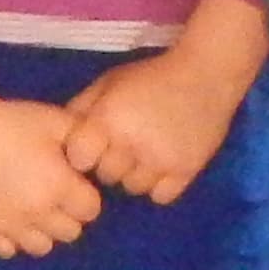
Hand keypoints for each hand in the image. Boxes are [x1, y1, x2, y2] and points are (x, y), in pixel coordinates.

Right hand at [0, 87, 104, 258]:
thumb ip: (86, 142)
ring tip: (33, 210)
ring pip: (41, 247)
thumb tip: (95, 165)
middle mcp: (37, 213)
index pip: (91, 210)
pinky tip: (10, 218)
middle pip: (71, 233)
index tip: (74, 184)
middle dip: (68, 215)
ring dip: (42, 231)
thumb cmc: (11, 120)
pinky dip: (12, 239)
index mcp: (59, 186)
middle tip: (54, 195)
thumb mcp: (58, 120)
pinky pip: (7, 250)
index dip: (85, 196)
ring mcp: (8, 225)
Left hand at [62, 37, 252, 201]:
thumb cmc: (152, 75)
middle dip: (112, 163)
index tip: (94, 147)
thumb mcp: (110, 81)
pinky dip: (160, 186)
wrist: (207, 73)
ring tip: (147, 155)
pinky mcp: (186, 170)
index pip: (79, 160)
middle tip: (127, 146)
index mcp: (108, 119)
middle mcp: (131, 143)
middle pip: (107, 176)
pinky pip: (161, 196)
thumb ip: (82, 107)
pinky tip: (163, 167)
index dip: (84, 155)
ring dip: (136, 175)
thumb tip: (61, 138)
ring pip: (133, 188)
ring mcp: (160, 160)